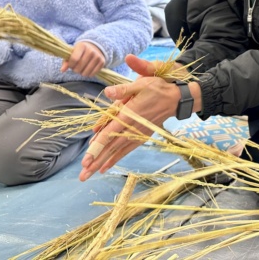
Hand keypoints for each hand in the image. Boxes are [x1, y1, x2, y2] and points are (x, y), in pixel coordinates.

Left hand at [61, 41, 105, 77]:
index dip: (71, 65)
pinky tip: (87, 70)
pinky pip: (92, 74)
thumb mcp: (73, 53)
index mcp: (82, 46)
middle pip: (79, 67)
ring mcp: (97, 56)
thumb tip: (62, 70)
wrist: (95, 47)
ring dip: (82, 73)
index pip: (74, 59)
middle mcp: (91, 50)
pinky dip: (88, 74)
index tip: (71, 65)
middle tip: (76, 67)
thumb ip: (66, 61)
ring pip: (86, 72)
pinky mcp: (102, 62)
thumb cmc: (80, 51)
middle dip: (75, 70)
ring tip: (82, 69)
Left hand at [78, 54, 201, 180]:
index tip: (86, 160)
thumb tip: (107, 92)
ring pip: (117, 151)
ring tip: (89, 174)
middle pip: (111, 147)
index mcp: (129, 114)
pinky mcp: (141, 136)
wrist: (175, 99)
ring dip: (103, 162)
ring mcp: (137, 134)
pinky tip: (105, 166)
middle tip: (83, 175)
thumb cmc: (157, 89)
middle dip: (96, 160)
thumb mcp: (140, 84)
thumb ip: (123, 90)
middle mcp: (131, 127)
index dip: (97, 147)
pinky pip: (126, 150)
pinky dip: (116, 158)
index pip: (109, 134)